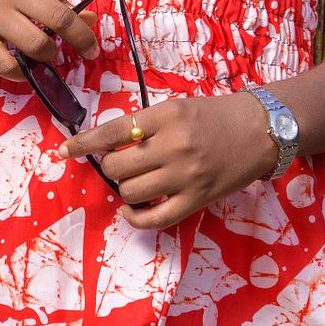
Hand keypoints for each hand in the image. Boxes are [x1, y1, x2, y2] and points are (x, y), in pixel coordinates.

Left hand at [59, 89, 279, 228]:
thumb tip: (107, 147)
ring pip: (130, 191)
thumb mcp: (178, 107)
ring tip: (138, 179)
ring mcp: (185, 176)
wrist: (259, 130)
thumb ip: (146, 124)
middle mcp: (174, 145)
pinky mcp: (197, 200)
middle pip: (117, 165)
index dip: (84, 143)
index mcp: (166, 115)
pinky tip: (131, 211)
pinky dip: (135, 218)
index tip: (65, 150)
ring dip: (125, 188)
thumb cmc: (215, 114)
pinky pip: (154, 219)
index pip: (113, 131)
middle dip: (112, 166)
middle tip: (124, 161)